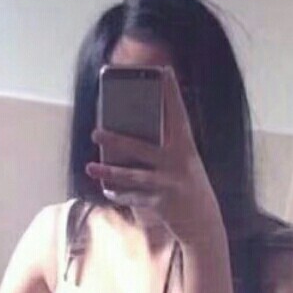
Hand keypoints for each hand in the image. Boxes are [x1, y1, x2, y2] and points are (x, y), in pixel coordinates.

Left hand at [85, 66, 222, 247]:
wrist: (203, 222)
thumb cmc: (186, 185)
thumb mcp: (181, 163)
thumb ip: (163, 148)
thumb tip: (126, 139)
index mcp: (185, 147)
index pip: (178, 115)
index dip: (172, 93)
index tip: (163, 71)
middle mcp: (178, 162)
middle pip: (142, 148)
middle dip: (116, 140)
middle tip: (94, 133)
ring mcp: (169, 183)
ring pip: (132, 176)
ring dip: (109, 172)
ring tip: (89, 167)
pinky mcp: (161, 202)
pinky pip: (133, 196)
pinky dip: (119, 193)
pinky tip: (106, 189)